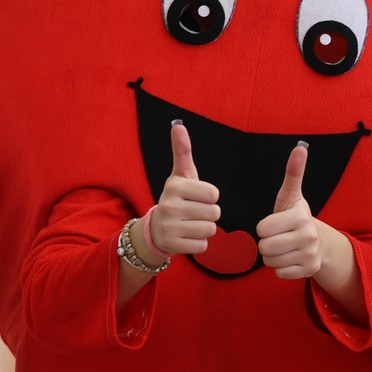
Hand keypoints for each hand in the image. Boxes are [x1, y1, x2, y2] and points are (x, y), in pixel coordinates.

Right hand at [150, 121, 219, 257]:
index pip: (214, 194)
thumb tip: (178, 125)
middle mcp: (169, 206)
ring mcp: (169, 227)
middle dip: (209, 214)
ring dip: (204, 229)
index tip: (197, 197)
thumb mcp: (180, 174)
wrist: (156, 228)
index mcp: (175, 186)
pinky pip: (202, 246)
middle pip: (214, 213)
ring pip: (210, 230)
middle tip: (193, 212)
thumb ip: (182, 151)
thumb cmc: (176, 198)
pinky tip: (186, 236)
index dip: (210, 197)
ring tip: (190, 224)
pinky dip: (198, 243)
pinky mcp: (172, 245)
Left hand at [256, 141, 322, 279]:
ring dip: (271, 257)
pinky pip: (279, 273)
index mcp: (301, 217)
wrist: (318, 240)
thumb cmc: (295, 216)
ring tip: (283, 247)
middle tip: (277, 237)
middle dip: (266, 243)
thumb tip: (299, 148)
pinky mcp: (310, 270)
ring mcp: (311, 255)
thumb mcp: (291, 195)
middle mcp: (309, 236)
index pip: (262, 229)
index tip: (273, 224)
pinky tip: (289, 258)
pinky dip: (280, 268)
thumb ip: (293, 172)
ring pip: (271, 262)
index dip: (263, 227)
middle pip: (265, 247)